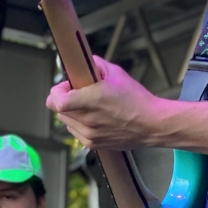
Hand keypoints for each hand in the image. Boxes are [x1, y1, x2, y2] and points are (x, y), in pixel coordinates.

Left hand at [46, 56, 165, 149]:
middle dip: (64, 100)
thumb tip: (82, 63)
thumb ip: (96, 65)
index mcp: (89, 101)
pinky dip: (79, 124)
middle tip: (79, 94)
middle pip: (58, 110)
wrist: (152, 124)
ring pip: (66, 121)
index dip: (57, 91)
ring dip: (71, 113)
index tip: (67, 86)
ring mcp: (88, 134)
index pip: (55, 100)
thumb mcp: (116, 74)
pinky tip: (95, 118)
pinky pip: (75, 132)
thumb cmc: (136, 99)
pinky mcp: (92, 144)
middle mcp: (86, 120)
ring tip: (90, 107)